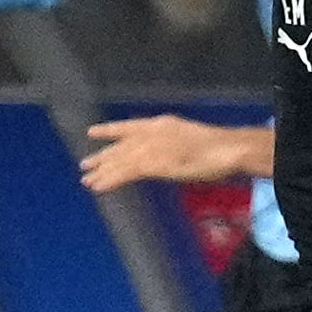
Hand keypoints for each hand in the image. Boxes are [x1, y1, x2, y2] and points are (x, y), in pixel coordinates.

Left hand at [78, 114, 262, 192]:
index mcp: (160, 124)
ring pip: (119, 161)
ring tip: (86, 180)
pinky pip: (125, 173)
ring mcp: (150, 147)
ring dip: (101, 171)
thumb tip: (164, 154)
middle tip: (84, 165)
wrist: (226, 149)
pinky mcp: (153, 164)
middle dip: (102, 157)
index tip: (92, 132)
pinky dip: (110, 180)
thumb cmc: (217, 148)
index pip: (128, 126)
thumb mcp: (188, 139)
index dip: (109, 130)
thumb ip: (171, 143)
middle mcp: (150, 132)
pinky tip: (98, 186)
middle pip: (120, 146)